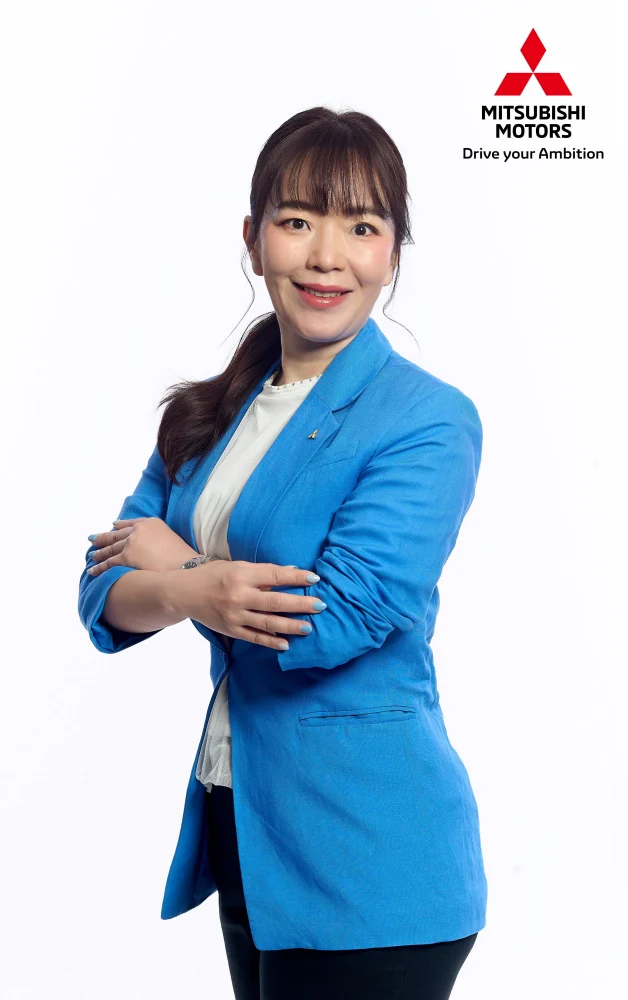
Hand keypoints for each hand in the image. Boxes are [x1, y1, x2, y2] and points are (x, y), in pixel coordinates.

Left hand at [86, 517, 197, 576]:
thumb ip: (158, 538)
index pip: (130, 523)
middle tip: (93, 539)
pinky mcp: (125, 558)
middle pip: (116, 534)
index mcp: (151, 522)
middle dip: (104, 538)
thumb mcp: (172, 539)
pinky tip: (93, 569)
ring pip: (110, 548)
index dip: (120, 526)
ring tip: (92, 555)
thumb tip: (153, 548)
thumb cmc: (183, 557)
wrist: (184, 566)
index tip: (112, 526)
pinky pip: (108, 563)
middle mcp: (139, 530)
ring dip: (99, 553)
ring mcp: (131, 543)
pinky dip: (99, 567)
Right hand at [163, 560, 325, 651]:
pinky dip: (271, 642)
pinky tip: (287, 644)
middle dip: (300, 604)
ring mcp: (235, 616)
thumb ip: (264, 571)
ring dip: (290, 626)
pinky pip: (255, 638)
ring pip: (268, 623)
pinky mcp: (231, 630)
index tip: (315, 578)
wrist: (184, 593)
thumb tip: (293, 571)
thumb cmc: (214, 575)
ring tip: (308, 627)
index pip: (275, 575)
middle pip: (275, 602)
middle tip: (320, 605)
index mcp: (242, 575)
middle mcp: (239, 596)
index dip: (296, 577)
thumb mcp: (237, 566)